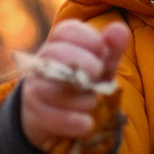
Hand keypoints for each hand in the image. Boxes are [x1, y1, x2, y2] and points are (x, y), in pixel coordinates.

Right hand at [15, 20, 129, 147]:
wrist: (60, 116)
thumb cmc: (86, 82)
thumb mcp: (103, 66)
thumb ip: (112, 50)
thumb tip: (119, 29)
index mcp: (61, 44)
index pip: (67, 31)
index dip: (87, 38)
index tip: (102, 51)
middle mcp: (44, 62)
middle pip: (54, 53)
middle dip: (80, 61)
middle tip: (97, 73)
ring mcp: (35, 87)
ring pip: (50, 87)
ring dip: (78, 97)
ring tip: (94, 102)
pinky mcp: (34, 113)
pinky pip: (48, 116)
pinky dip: (71, 121)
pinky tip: (87, 124)